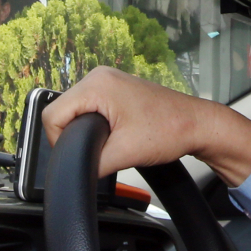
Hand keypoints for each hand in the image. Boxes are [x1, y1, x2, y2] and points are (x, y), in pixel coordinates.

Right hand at [43, 66, 250, 185]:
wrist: (199, 125)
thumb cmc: (170, 131)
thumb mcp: (122, 153)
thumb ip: (88, 163)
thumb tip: (70, 173)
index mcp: (97, 84)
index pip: (52, 116)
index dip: (59, 142)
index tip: (80, 154)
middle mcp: (100, 76)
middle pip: (62, 112)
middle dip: (74, 136)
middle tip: (100, 149)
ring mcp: (109, 81)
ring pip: (75, 112)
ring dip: (86, 131)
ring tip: (111, 141)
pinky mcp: (117, 89)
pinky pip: (90, 108)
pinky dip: (96, 125)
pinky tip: (114, 134)